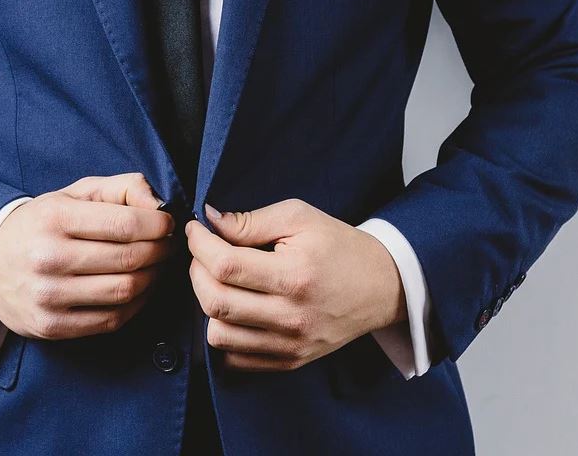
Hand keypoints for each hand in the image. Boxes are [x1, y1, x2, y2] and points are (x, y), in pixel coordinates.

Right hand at [0, 173, 174, 339]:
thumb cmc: (42, 224)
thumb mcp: (74, 194)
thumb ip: (121, 188)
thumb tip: (159, 206)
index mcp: (54, 218)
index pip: (125, 224)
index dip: (158, 225)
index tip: (166, 223)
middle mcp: (48, 257)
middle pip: (129, 259)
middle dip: (160, 250)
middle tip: (167, 245)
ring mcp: (49, 296)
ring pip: (125, 291)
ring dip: (153, 278)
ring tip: (156, 266)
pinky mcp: (51, 326)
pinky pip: (112, 319)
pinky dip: (136, 304)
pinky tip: (139, 289)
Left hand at [185, 199, 405, 371]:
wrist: (382, 287)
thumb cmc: (339, 247)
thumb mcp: (300, 217)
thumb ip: (251, 220)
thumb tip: (208, 221)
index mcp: (295, 276)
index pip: (225, 266)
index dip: (199, 245)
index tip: (195, 230)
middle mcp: (292, 316)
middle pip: (215, 302)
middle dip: (197, 272)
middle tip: (204, 254)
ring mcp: (290, 345)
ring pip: (218, 335)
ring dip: (207, 304)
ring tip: (219, 282)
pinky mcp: (289, 361)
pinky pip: (235, 359)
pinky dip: (224, 333)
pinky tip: (234, 309)